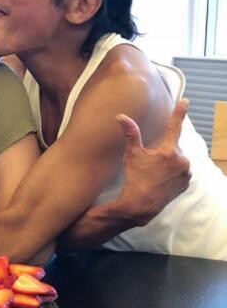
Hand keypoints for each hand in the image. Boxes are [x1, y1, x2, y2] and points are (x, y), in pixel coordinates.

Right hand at [115, 99, 190, 224]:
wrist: (140, 205)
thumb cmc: (134, 179)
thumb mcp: (132, 155)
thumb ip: (130, 133)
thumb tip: (121, 117)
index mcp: (169, 151)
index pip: (174, 126)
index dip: (179, 112)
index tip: (185, 101)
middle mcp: (182, 161)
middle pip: (173, 147)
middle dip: (163, 151)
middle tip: (150, 162)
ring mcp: (185, 174)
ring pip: (177, 160)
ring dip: (168, 162)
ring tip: (154, 173)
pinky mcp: (185, 184)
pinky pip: (180, 172)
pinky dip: (172, 173)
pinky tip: (160, 179)